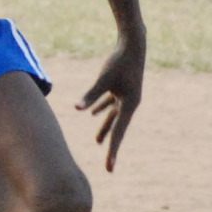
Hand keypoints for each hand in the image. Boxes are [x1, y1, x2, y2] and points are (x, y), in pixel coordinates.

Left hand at [75, 32, 144, 172]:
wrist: (133, 44)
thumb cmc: (119, 60)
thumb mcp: (104, 79)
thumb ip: (91, 95)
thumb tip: (77, 108)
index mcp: (129, 105)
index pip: (118, 133)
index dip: (112, 151)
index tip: (109, 167)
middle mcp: (130, 103)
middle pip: (118, 128)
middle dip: (111, 145)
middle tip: (108, 166)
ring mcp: (126, 96)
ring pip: (113, 116)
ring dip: (104, 127)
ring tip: (97, 142)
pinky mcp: (121, 87)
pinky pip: (111, 103)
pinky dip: (101, 108)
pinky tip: (92, 114)